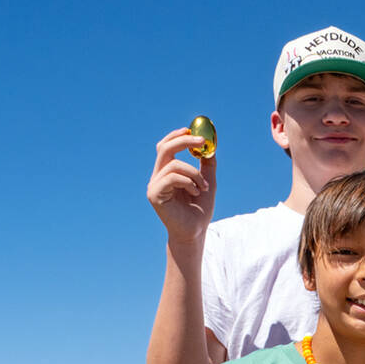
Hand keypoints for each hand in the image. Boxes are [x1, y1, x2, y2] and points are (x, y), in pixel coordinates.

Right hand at [147, 128, 216, 244]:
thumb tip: (210, 147)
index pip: (166, 147)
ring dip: (194, 173)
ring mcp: (154, 185)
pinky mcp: (154, 194)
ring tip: (204, 187)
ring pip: (173, 164)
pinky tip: (196, 192)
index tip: (193, 131)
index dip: (177, 136)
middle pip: (164, 148)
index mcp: (167, 172)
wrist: (195, 233)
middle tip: (201, 142)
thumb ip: (207, 166)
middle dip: (183, 141)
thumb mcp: (207, 183)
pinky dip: (188, 181)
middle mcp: (157, 177)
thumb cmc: (199, 211)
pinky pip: (172, 177)